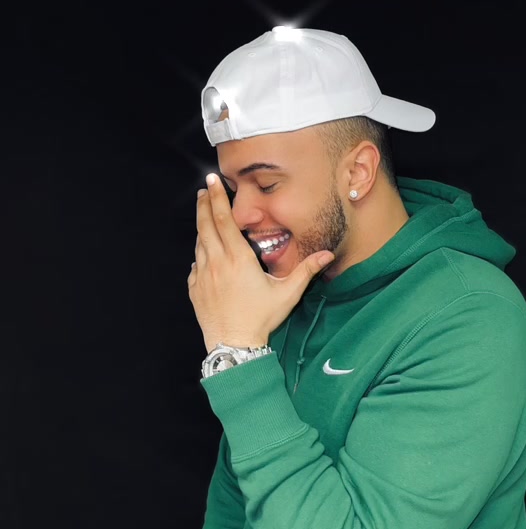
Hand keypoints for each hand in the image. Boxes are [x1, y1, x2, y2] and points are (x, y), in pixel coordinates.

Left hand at [188, 174, 334, 351]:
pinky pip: (195, 266)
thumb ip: (306, 271)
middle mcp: (216, 263)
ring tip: (204, 214)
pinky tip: (204, 253)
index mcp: (237, 259)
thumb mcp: (287, 293)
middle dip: (205, 205)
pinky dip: (199, 255)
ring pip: (199, 244)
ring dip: (201, 227)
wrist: (234, 346)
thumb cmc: (261, 319)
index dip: (217, 198)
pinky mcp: (195, 290)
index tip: (212, 181)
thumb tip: (327, 255)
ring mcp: (202, 276)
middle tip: (205, 189)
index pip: (223, 220)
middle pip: (205, 226)